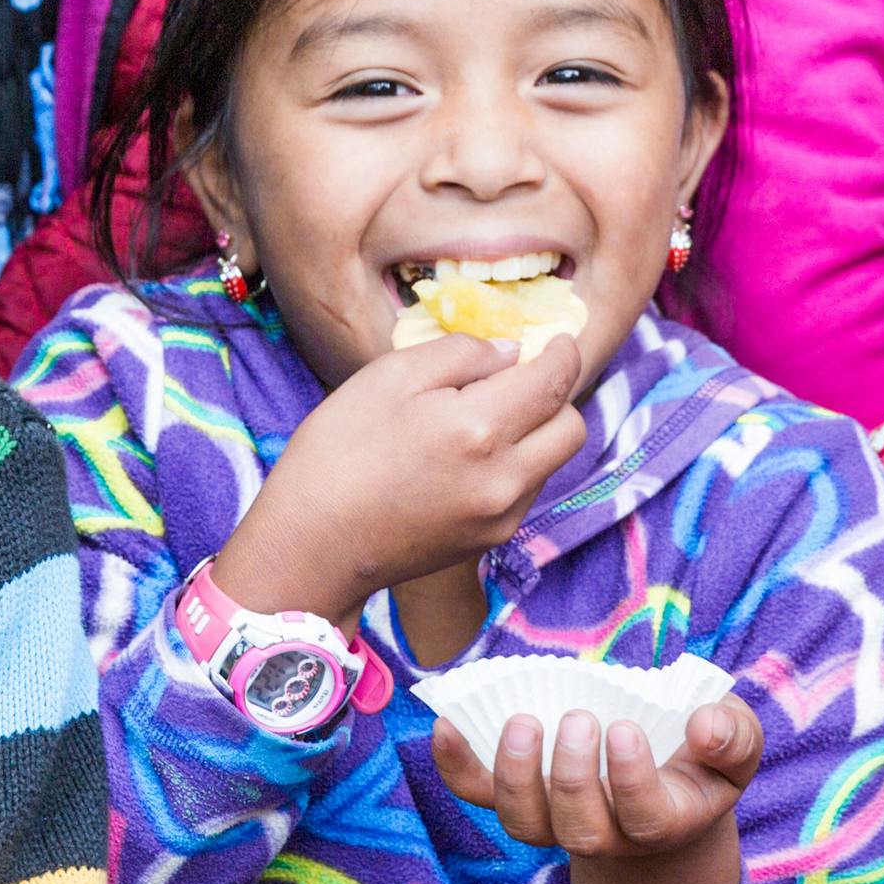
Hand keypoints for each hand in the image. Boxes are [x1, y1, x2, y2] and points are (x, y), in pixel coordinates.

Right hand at [213, 332, 588, 626]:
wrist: (312, 545)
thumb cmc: (338, 451)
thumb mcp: (387, 376)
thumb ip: (459, 353)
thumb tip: (510, 353)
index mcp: (480, 428)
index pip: (554, 381)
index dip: (563, 352)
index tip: (557, 339)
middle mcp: (505, 478)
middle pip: (571, 426)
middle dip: (557, 395)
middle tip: (522, 376)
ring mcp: (501, 516)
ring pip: (553, 461)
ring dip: (536, 431)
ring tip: (485, 417)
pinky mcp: (490, 541)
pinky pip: (526, 491)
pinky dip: (515, 465)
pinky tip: (468, 457)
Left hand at [433, 693, 760, 860]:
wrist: (660, 789)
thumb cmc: (701, 760)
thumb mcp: (735, 745)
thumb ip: (735, 737)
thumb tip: (707, 727)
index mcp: (664, 822)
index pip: (644, 819)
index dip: (630, 780)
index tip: (625, 729)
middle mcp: (607, 834)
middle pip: (579, 831)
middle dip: (571, 777)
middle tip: (577, 719)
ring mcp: (556, 821)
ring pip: (524, 824)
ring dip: (514, 776)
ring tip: (522, 722)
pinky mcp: (518, 799)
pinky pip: (476, 795)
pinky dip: (456, 764)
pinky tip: (447, 724)